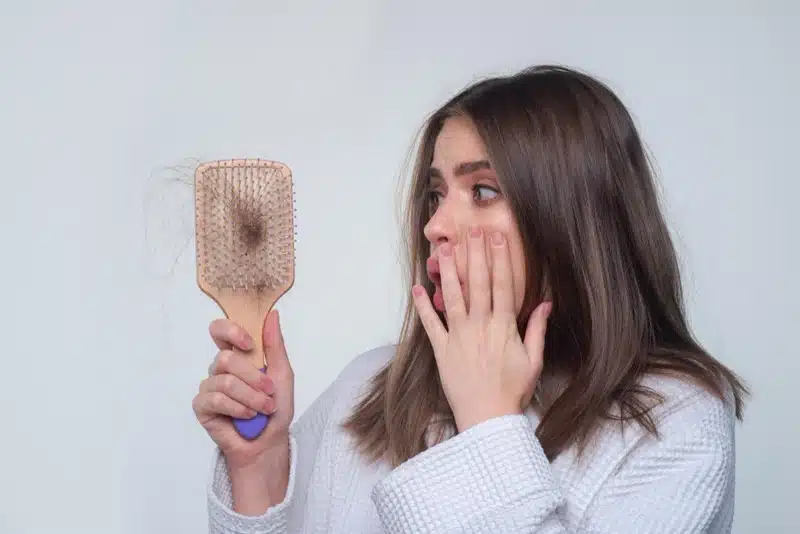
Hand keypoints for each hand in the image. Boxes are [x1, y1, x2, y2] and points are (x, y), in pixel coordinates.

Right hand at [192, 310, 294, 471]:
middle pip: (225, 358)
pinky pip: (215, 400)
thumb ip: (275, 345)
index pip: (220, 331)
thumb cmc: (276, 406)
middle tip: (269, 392)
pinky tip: (247, 416)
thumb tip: (273, 314)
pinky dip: (237, 408)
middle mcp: (220, 369)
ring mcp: (209, 387)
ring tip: (263, 409)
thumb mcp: (282, 373)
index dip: (230, 331)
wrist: (270, 441)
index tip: (249, 344)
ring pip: (225, 381)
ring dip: (251, 397)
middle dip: (253, 378)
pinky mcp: (202, 407)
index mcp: (238, 356)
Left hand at [412, 227, 551, 431]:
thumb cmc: (513, 391)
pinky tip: (417, 287)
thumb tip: (546, 304)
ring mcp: (459, 336)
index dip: (499, 258)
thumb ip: (537, 329)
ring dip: (449, 271)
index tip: (497, 237)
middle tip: (471, 230)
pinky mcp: (442, 349)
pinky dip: (422, 306)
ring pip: (453, 296)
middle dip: (474, 254)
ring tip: (445, 248)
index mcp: (504, 326)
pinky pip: (431, 324)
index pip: (502, 284)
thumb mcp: (534, 361)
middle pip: (477, 283)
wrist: (488, 418)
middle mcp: (480, 325)